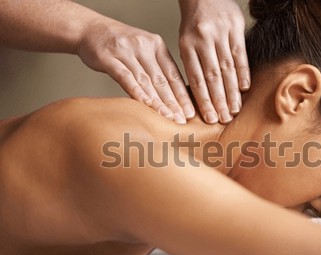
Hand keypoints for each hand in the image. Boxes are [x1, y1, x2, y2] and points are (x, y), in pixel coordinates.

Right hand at [77, 17, 194, 123]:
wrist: (89, 28)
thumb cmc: (120, 45)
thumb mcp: (144, 50)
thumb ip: (157, 69)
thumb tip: (175, 97)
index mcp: (157, 45)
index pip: (173, 74)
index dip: (183, 95)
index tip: (191, 112)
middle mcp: (144, 47)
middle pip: (162, 80)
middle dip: (174, 102)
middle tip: (184, 120)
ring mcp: (126, 52)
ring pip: (146, 81)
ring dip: (159, 102)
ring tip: (169, 118)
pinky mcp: (108, 58)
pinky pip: (125, 78)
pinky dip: (137, 93)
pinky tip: (146, 106)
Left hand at [179, 0, 249, 123]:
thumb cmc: (194, 23)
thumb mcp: (185, 41)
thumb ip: (192, 65)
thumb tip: (201, 96)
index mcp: (186, 46)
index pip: (196, 80)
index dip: (204, 101)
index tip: (210, 118)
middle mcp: (202, 40)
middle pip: (212, 77)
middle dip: (219, 101)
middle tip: (224, 119)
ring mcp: (220, 33)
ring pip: (227, 68)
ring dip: (232, 91)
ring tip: (235, 109)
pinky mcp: (235, 27)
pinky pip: (240, 54)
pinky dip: (243, 72)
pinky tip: (244, 88)